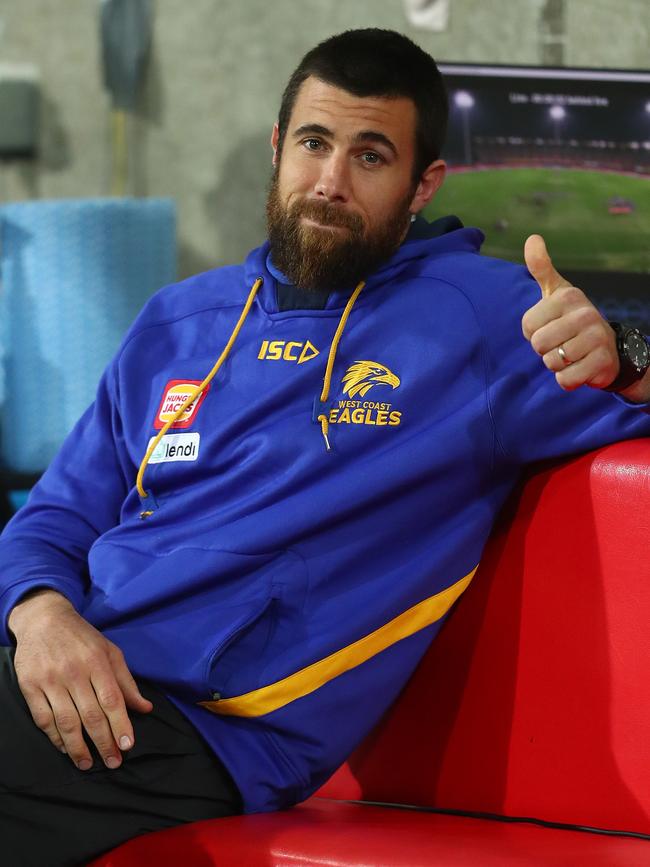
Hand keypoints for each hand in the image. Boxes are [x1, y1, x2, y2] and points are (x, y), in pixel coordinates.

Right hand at [8, 589, 152, 770]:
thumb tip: (145, 708)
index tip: (127, 745)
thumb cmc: (82, 638)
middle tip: (113, 762)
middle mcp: (74, 672)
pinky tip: (65, 747)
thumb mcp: (110, 651)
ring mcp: (50, 680)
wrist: (44, 619)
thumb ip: (127, 682)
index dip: (120, 725)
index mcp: (97, 662)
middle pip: (91, 715)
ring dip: (78, 747)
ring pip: (66, 722)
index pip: (111, 700)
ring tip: (87, 764)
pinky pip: (43, 718)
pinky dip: (54, 737)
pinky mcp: (30, 686)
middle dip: (104, 743)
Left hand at [521, 234, 618, 390]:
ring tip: (571, 354)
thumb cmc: (573, 320)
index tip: (550, 327)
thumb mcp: (558, 292)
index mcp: (569, 296)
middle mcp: (585, 314)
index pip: (528, 326)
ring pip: (551, 363)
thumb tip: (532, 238)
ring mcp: (596, 338)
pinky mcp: (601, 363)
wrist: (609, 350)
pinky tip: (579, 367)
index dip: (533, 333)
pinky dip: (567, 379)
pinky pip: (565, 379)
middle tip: (561, 343)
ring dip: (556, 365)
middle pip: (539, 345)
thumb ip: (541, 268)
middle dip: (544, 351)